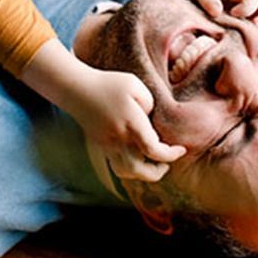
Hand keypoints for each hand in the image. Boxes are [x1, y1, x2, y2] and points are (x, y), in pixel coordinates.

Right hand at [60, 67, 184, 182]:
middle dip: (158, 171)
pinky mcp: (102, 146)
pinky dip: (130, 169)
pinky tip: (137, 158)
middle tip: (166, 162)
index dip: (171, 154)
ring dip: (143, 173)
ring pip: (127, 173)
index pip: (154, 150)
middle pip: (140, 171)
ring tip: (153, 163)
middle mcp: (119, 139)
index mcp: (131, 123)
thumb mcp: (134, 85)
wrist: (77, 90)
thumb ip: (150, 103)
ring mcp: (108, 145)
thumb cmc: (108, 84)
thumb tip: (151, 121)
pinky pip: (117, 167)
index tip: (181, 149)